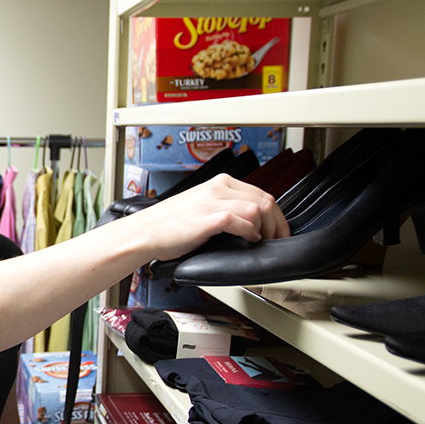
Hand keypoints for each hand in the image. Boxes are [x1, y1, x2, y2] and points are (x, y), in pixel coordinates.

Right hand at [127, 173, 288, 261]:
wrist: (145, 232)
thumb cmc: (171, 223)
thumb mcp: (203, 206)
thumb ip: (227, 206)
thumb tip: (254, 219)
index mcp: (220, 183)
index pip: (262, 193)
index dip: (277, 215)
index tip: (279, 231)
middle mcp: (217, 188)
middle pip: (265, 201)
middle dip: (276, 224)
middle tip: (276, 240)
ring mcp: (211, 202)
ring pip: (256, 209)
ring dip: (264, 229)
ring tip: (260, 241)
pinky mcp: (205, 219)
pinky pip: (238, 222)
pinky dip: (249, 232)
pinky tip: (248, 240)